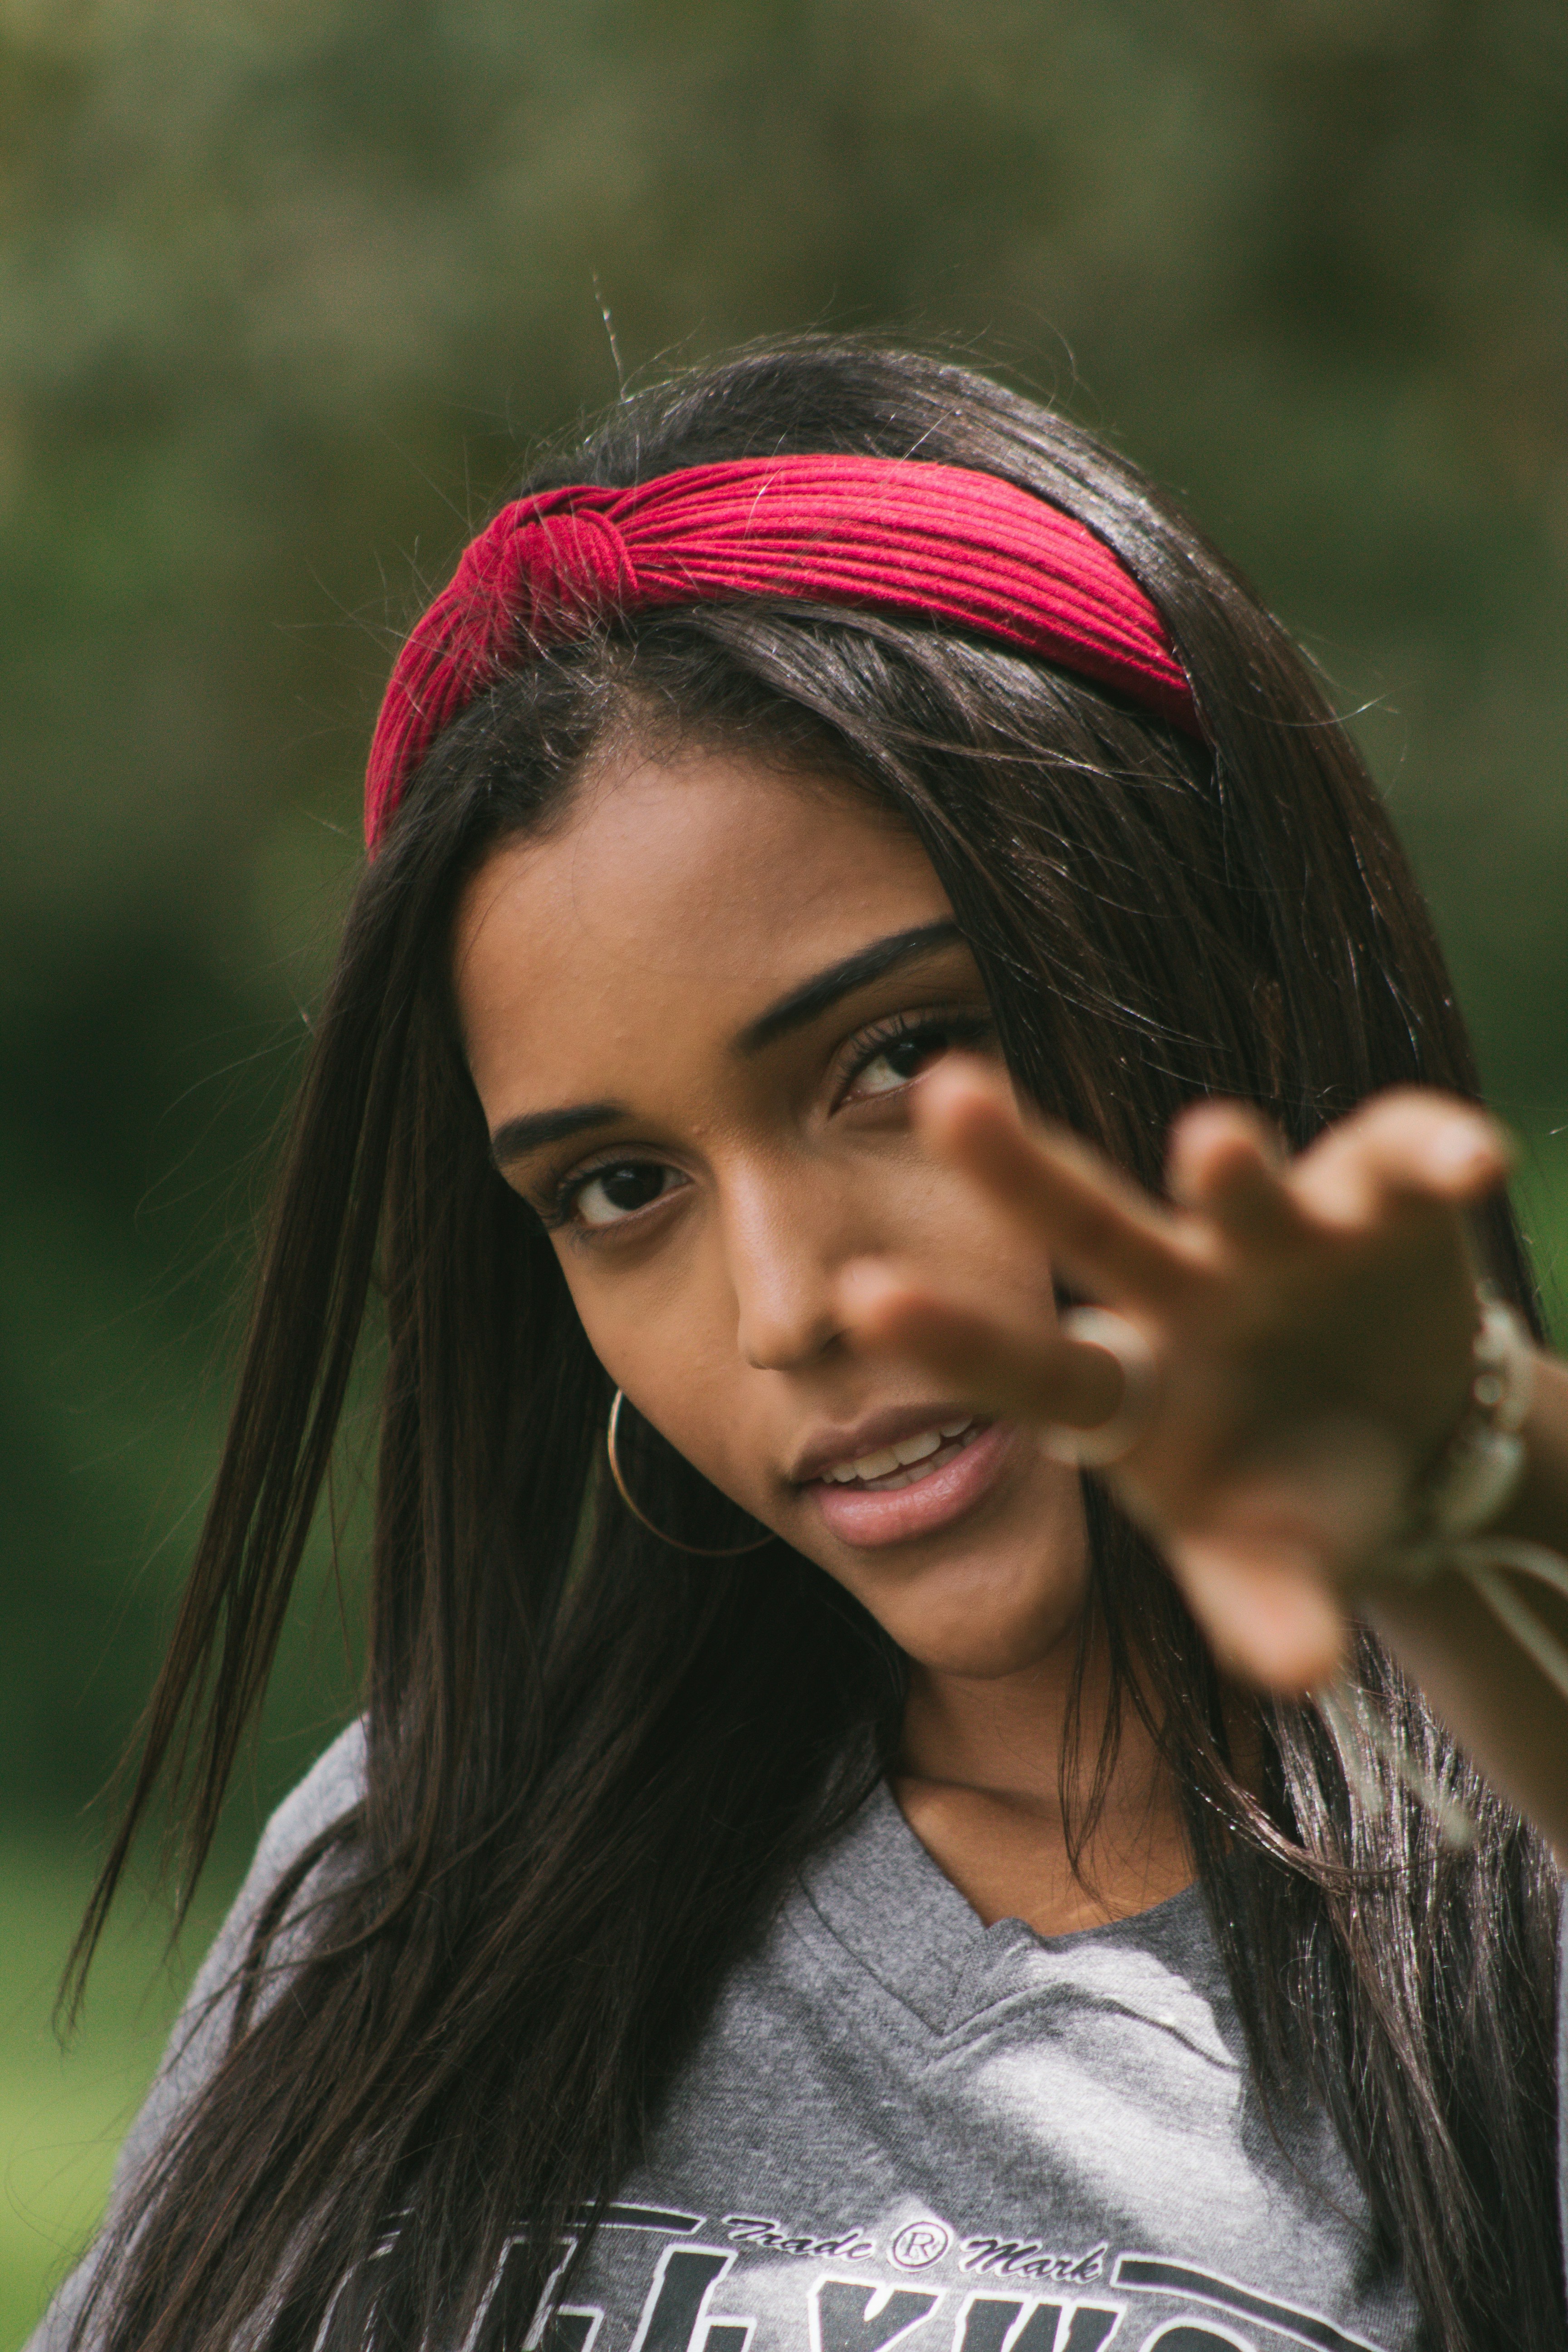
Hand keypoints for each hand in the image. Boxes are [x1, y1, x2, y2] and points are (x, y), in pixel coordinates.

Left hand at [836, 1067, 1513, 1691]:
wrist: (1405, 1435)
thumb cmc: (1294, 1497)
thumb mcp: (1274, 1563)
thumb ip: (1269, 1609)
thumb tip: (1299, 1672)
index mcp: (1128, 1383)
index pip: (1027, 1366)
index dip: (951, 1339)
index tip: (859, 1297)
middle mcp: (1180, 1288)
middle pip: (1088, 1224)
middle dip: (1021, 1169)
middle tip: (947, 1096)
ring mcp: (1276, 1235)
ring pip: (1240, 1189)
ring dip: (1232, 1174)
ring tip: (1215, 1145)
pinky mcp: (1382, 1201)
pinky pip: (1402, 1163)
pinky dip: (1434, 1154)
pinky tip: (1471, 1158)